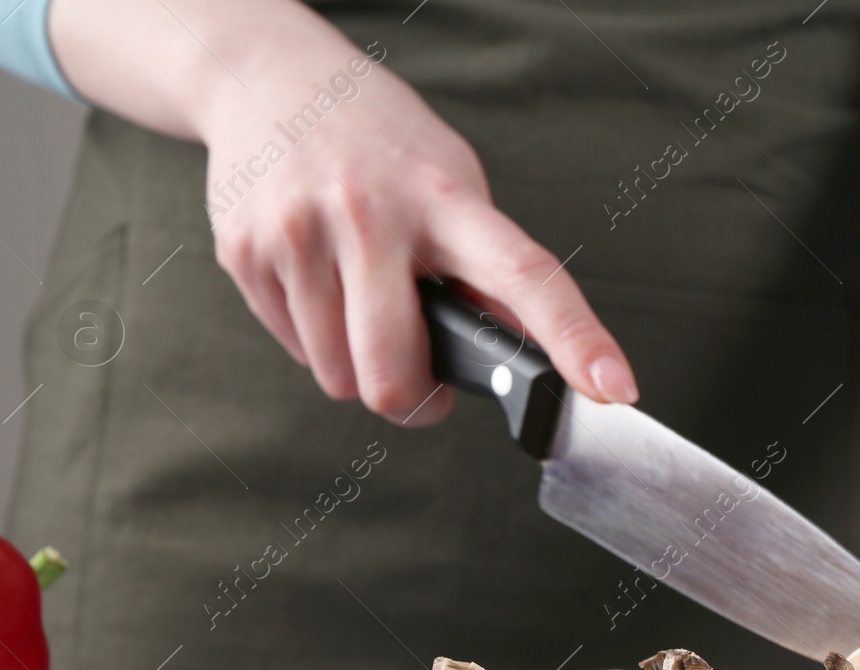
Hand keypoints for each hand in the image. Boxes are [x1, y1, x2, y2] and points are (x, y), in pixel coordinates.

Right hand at [50, 0, 636, 423]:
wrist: (266, 79)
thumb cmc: (377, 142)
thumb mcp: (450, 181)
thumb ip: (482, 266)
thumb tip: (521, 351)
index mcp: (444, 197)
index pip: (524, 277)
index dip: (576, 339)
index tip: (614, 388)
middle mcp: (370, 213)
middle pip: (394, 373)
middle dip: (412, 400)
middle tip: (423, 381)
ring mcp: (300, 233)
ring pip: (340, 377)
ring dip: (359, 366)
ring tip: (361, 303)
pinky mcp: (245, 253)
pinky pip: (295, 352)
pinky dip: (315, 341)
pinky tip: (320, 284)